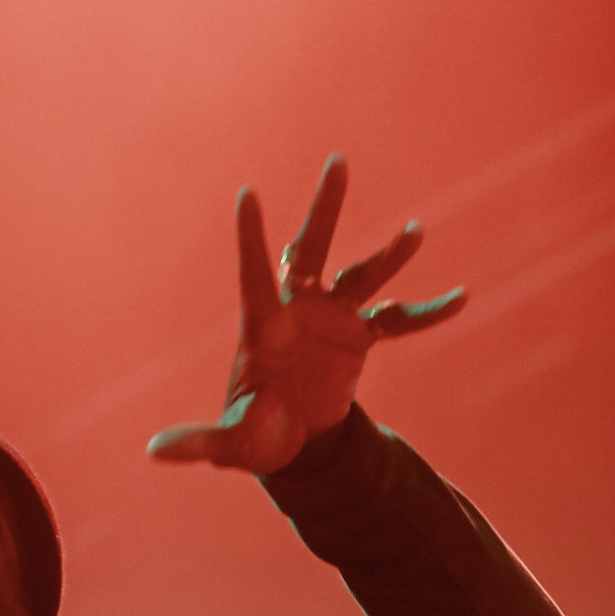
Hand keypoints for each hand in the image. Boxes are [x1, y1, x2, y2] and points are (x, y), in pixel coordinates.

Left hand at [147, 155, 465, 475]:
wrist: (294, 442)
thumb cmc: (255, 434)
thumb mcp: (231, 441)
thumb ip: (198, 442)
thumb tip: (154, 453)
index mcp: (262, 328)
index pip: (253, 275)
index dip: (251, 238)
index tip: (246, 194)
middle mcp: (298, 311)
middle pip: (311, 250)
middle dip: (324, 209)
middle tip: (338, 162)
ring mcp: (332, 319)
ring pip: (359, 276)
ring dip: (385, 257)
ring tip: (415, 232)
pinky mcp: (359, 337)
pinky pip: (398, 321)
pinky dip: (427, 313)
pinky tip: (461, 299)